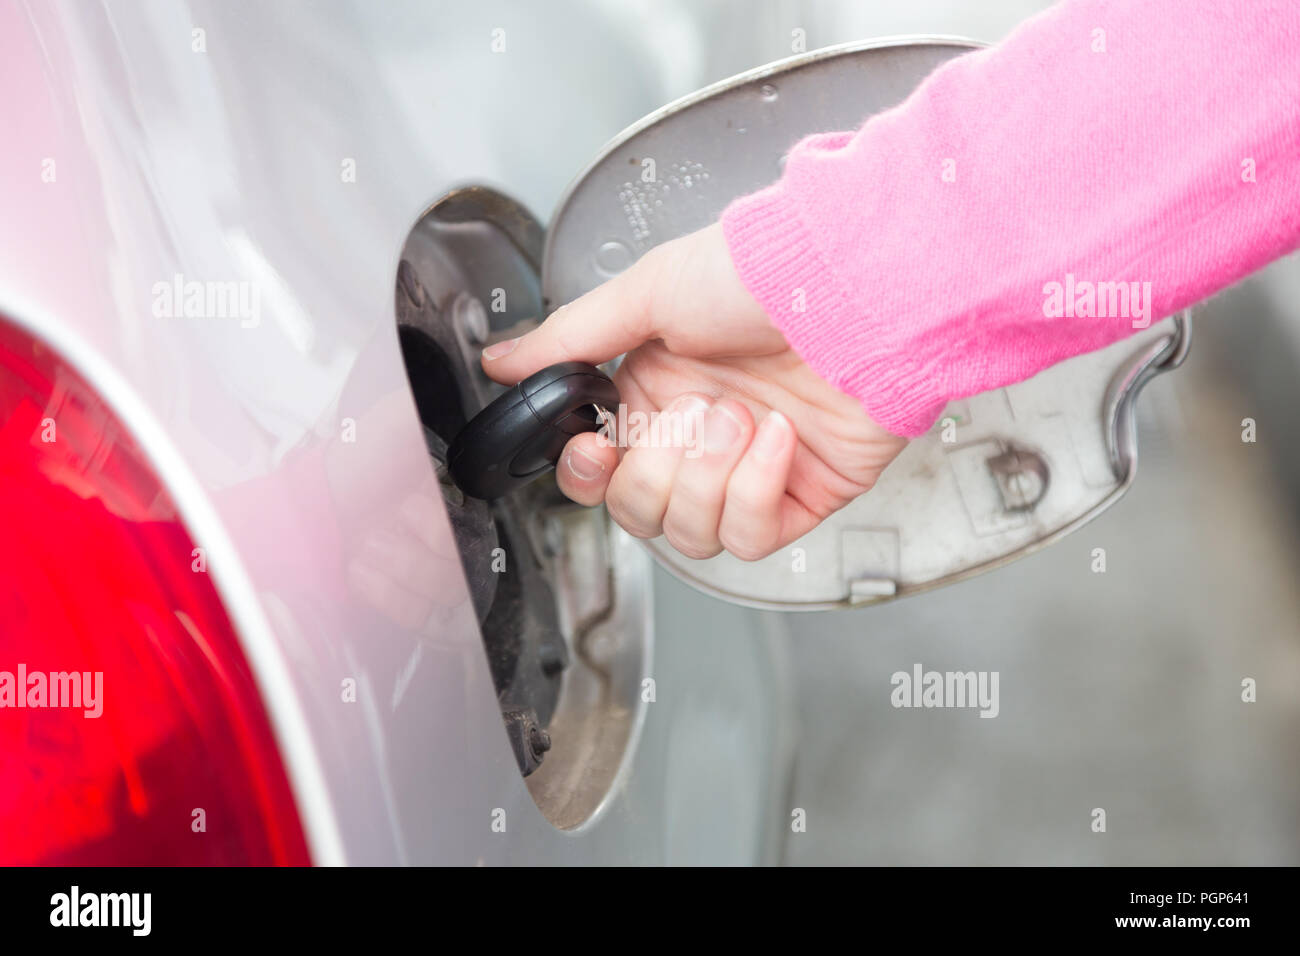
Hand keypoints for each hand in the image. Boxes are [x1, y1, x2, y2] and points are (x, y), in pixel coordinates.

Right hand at [480, 222, 907, 560]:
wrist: (856, 286)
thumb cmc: (760, 273)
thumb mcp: (647, 293)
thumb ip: (567, 340)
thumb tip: (500, 360)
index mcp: (653, 391)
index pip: (598, 470)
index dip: (588, 473)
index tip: (596, 447)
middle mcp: (697, 436)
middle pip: (639, 512)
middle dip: (658, 468)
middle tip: (694, 412)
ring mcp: (749, 471)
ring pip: (691, 535)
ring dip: (708, 477)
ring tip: (741, 418)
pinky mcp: (801, 495)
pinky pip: (751, 537)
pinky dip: (756, 489)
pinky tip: (776, 438)